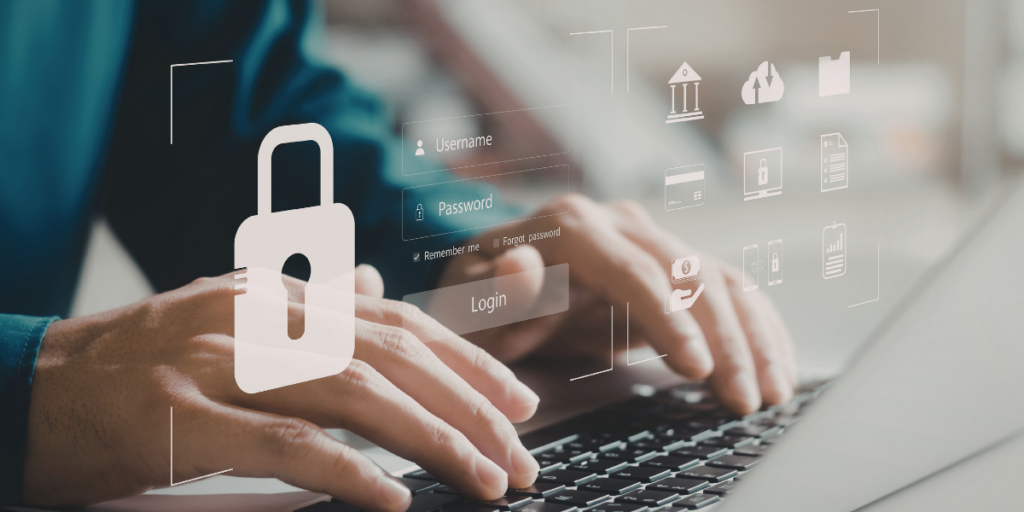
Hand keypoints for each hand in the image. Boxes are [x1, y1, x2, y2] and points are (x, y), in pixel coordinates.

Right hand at [23, 265, 539, 509]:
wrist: (34, 387)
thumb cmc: (139, 363)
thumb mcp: (229, 319)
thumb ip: (307, 305)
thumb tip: (373, 284)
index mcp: (278, 296)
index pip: (398, 320)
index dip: (467, 361)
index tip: (519, 401)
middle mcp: (260, 316)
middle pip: (393, 356)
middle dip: (470, 407)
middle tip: (521, 453)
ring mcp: (221, 362)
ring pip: (355, 394)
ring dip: (433, 439)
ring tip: (487, 478)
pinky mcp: (184, 417)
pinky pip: (284, 444)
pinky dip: (349, 471)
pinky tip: (397, 497)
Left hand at [439, 195, 796, 413]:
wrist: (491, 285)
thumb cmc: (478, 299)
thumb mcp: (468, 300)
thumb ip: (494, 289)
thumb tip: (522, 264)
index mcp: (571, 226)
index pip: (633, 271)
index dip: (670, 319)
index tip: (695, 368)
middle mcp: (619, 223)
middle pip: (689, 275)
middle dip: (724, 340)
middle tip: (745, 399)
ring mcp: (650, 240)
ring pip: (719, 280)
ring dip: (752, 337)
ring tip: (771, 393)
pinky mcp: (671, 267)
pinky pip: (726, 290)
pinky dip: (756, 327)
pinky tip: (777, 365)